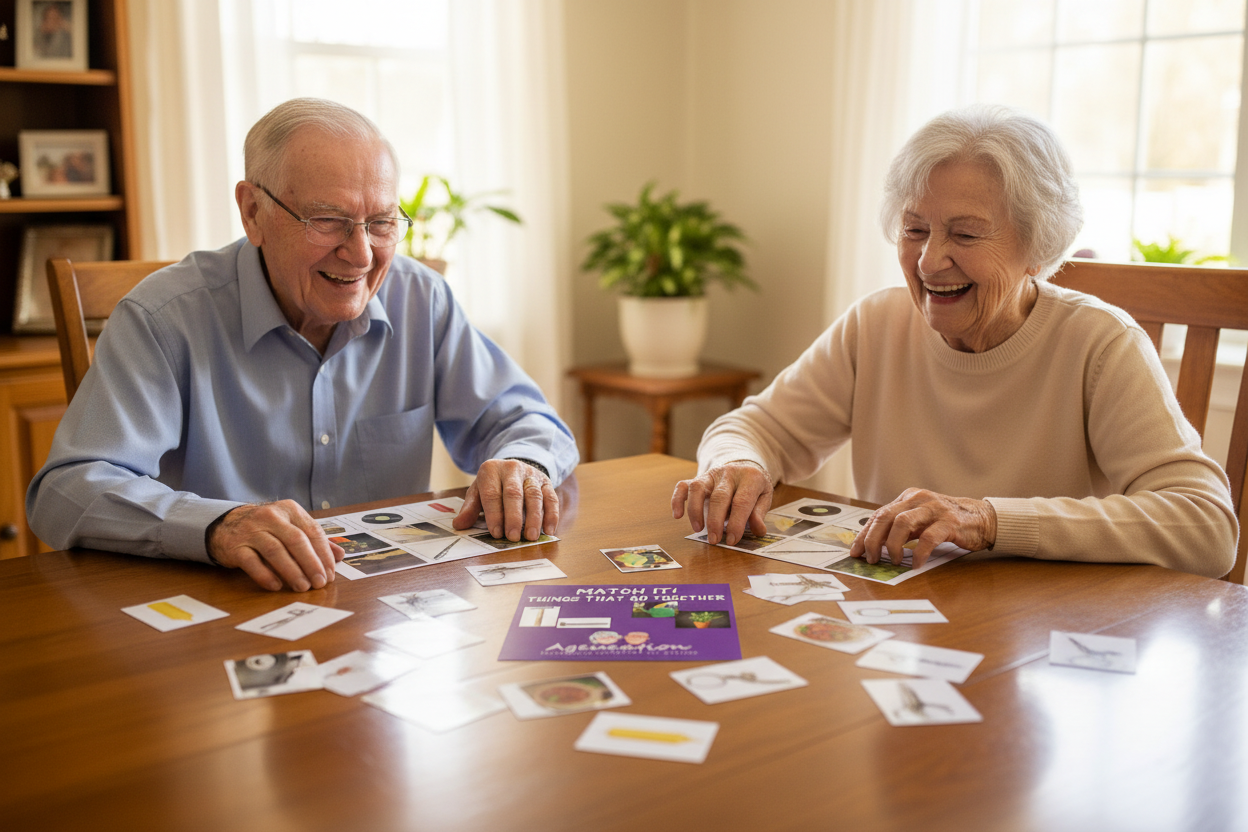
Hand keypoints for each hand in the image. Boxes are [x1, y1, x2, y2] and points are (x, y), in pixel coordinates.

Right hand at [207, 500, 343, 591]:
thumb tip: (340, 555)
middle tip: (320, 582)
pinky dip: (265, 575)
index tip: (330, 573)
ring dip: (292, 571)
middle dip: (311, 563)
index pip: (312, 531)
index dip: (324, 554)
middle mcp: (270, 517)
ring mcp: (251, 530)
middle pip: (296, 540)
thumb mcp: (291, 527)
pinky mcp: (235, 546)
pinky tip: (277, 586)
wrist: (226, 525)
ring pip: (275, 551)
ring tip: (303, 587)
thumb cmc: (267, 529)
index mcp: (289, 510)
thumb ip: (315, 540)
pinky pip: (252, 562)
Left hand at [453, 459, 558, 540]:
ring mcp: (531, 474)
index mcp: (491, 470)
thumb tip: (459, 525)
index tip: (496, 533)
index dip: (494, 514)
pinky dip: (552, 514)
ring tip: (531, 537)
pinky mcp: (546, 482)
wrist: (513, 468)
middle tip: (513, 537)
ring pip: (534, 495)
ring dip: (534, 518)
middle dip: (513, 517)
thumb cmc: (493, 485)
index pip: (492, 494)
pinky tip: (549, 529)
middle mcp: (512, 469)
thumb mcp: (477, 492)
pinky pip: (551, 498)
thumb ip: (470, 508)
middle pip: (514, 493)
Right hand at [671, 462, 772, 545]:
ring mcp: (712, 474)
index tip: (732, 540)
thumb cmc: (753, 487)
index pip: (742, 502)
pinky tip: (677, 515)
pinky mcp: (698, 477)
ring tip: (698, 529)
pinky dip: (677, 500)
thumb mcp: (764, 497)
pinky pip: (683, 486)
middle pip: (719, 497)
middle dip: (715, 521)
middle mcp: (729, 473)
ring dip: (695, 510)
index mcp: (750, 477)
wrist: (744, 466)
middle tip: (714, 540)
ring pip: (698, 488)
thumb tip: (759, 530)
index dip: (736, 523)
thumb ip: (759, 513)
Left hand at [849, 488, 995, 568]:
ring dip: (893, 545)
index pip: (879, 515)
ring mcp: (935, 509)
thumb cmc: (946, 522)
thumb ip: (899, 527)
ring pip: (902, 523)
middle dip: (873, 540)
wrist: (982, 518)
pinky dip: (919, 553)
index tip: (856, 552)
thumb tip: (873, 545)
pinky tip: (916, 564)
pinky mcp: (950, 523)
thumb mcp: (919, 520)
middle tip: (872, 559)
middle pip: (886, 517)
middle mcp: (919, 499)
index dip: (865, 534)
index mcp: (908, 498)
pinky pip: (929, 538)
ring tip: (894, 561)